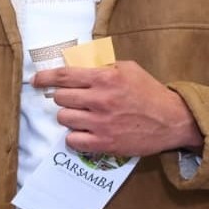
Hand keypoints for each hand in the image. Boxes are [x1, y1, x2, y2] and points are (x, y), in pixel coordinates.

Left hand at [32, 61, 203, 156]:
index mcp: (105, 78)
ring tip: (81, 116)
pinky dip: (75, 136)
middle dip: (62, 98)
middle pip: (60, 98)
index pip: (64, 76)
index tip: (36, 80)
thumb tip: (77, 64)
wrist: (172, 120)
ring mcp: (101, 123)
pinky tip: (84, 132)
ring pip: (63, 118)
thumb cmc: (150, 93)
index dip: (45, 77)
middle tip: (72, 100)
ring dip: (68, 116)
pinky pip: (72, 140)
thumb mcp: (128, 69)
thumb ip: (103, 66)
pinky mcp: (104, 143)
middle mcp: (100, 100)